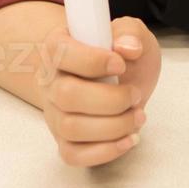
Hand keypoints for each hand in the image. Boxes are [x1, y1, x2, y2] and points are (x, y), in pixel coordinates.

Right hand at [36, 15, 160, 167]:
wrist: (123, 81)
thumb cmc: (123, 56)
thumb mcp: (131, 33)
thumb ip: (130, 32)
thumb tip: (128, 48)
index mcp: (58, 47)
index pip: (62, 53)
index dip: (93, 61)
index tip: (120, 64)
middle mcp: (50, 81)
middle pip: (67, 96)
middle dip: (111, 99)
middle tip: (134, 94)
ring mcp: (54, 113)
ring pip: (71, 128)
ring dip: (113, 126)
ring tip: (138, 116)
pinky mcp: (65, 140)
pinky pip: (73, 155)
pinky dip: (105, 151)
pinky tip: (129, 138)